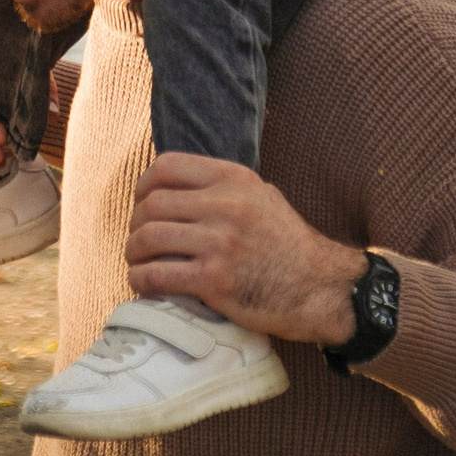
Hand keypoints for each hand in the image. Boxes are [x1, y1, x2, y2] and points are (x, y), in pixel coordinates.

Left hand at [125, 153, 370, 344]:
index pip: (167, 166)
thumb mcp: (264, 198)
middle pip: (152, 204)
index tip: (142, 204)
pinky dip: (141, 280)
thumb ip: (225, 188)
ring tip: (138, 263)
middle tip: (139, 242)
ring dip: (133, 253)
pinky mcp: (215, 280)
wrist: (322, 289)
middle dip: (135, 225)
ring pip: (148, 238)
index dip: (144, 186)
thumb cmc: (291, 246)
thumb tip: (180, 186)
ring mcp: (219, 242)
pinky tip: (145, 286)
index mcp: (235, 179)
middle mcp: (226, 205)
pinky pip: (157, 275)